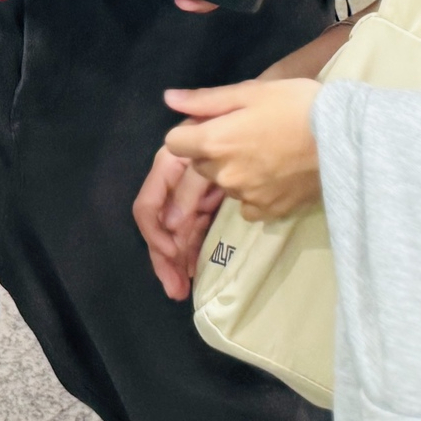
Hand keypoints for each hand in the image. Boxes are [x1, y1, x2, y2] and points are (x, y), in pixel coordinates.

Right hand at [132, 146, 223, 300]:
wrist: (271, 130)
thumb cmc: (237, 136)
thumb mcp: (209, 158)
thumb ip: (189, 189)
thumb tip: (172, 225)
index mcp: (170, 166)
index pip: (149, 205)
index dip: (154, 232)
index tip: (171, 254)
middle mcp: (176, 183)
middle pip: (160, 225)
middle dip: (164, 257)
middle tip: (175, 289)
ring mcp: (191, 195)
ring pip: (176, 232)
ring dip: (175, 261)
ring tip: (180, 290)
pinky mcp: (207, 203)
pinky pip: (194, 231)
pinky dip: (190, 251)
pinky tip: (192, 271)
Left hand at [163, 78, 322, 219]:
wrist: (343, 138)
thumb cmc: (296, 104)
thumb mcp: (251, 91)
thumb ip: (205, 100)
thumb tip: (170, 99)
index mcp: (215, 142)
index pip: (175, 143)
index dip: (191, 130)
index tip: (213, 123)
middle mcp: (224, 174)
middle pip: (200, 164)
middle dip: (212, 150)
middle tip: (244, 132)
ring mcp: (246, 197)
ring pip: (225, 183)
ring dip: (233, 170)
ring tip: (265, 150)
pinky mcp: (269, 211)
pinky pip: (247, 205)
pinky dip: (254, 192)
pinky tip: (274, 174)